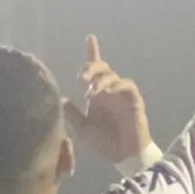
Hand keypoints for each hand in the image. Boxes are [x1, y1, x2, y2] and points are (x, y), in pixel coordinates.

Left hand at [63, 35, 152, 165]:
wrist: (123, 155)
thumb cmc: (104, 143)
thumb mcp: (82, 129)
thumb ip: (71, 114)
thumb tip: (60, 99)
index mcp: (96, 96)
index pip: (94, 71)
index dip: (93, 53)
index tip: (90, 37)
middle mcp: (109, 92)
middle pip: (102, 68)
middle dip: (91, 67)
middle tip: (81, 78)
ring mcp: (122, 95)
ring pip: (113, 75)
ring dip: (101, 80)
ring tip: (93, 92)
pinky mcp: (134, 100)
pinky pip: (126, 85)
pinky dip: (116, 86)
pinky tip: (107, 92)